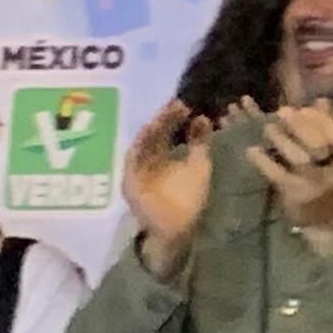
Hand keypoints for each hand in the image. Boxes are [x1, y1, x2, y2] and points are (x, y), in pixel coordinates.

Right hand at [124, 103, 216, 260]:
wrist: (179, 228)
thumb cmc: (189, 197)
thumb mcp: (199, 164)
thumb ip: (200, 142)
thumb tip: (203, 117)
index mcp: (160, 155)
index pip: (164, 130)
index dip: (172, 117)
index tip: (183, 104)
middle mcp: (146, 160)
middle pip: (152, 135)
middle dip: (162, 119)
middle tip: (176, 104)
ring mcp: (136, 172)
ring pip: (140, 145)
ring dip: (151, 130)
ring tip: (163, 115)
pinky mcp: (130, 183)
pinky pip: (132, 162)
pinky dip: (139, 147)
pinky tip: (149, 134)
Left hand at [245, 102, 332, 240]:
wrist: (325, 218)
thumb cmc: (325, 179)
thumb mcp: (331, 155)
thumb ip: (325, 128)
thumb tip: (321, 99)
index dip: (317, 118)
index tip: (300, 107)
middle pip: (318, 144)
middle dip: (300, 126)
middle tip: (281, 112)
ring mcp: (314, 183)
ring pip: (300, 158)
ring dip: (282, 140)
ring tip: (266, 127)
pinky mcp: (295, 194)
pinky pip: (278, 174)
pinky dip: (264, 161)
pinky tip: (251, 150)